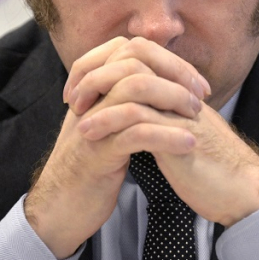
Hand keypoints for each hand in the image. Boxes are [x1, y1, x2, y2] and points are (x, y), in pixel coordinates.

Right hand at [24, 37, 207, 258]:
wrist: (58, 209)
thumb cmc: (90, 170)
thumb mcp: (107, 130)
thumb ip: (124, 105)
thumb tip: (159, 87)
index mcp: (93, 90)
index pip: (130, 50)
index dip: (167, 60)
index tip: (194, 81)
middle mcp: (90, 99)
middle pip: (133, 60)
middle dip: (173, 72)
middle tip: (200, 94)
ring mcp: (92, 123)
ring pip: (135, 89)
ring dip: (173, 97)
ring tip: (196, 114)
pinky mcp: (98, 153)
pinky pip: (136, 133)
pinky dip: (167, 135)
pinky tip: (188, 143)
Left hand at [71, 41, 258, 227]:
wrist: (242, 192)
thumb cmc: (210, 169)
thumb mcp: (178, 135)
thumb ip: (159, 119)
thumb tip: (131, 114)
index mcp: (178, 87)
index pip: (137, 53)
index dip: (104, 64)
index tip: (81, 88)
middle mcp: (179, 91)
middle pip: (132, 55)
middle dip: (95, 71)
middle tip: (73, 96)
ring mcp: (179, 110)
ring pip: (132, 81)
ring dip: (97, 94)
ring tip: (76, 115)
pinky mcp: (177, 134)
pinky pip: (137, 115)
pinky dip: (107, 120)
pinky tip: (89, 133)